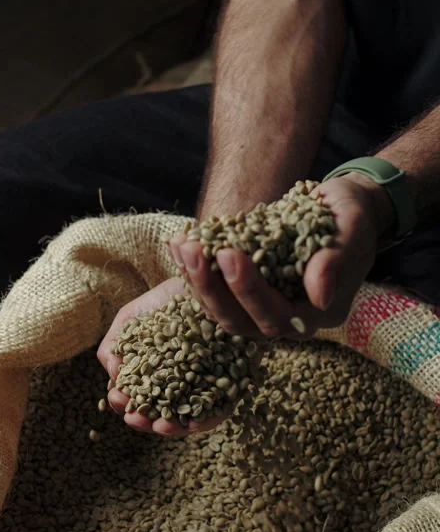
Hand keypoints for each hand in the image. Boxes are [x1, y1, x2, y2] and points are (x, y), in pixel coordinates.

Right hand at [97, 277, 226, 435]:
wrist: (208, 278)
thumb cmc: (167, 299)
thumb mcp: (132, 318)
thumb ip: (115, 345)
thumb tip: (112, 375)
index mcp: (155, 373)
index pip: (138, 396)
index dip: (126, 402)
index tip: (118, 399)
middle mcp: (180, 383)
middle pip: (161, 412)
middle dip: (145, 420)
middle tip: (135, 419)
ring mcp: (205, 385)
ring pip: (188, 416)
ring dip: (172, 427)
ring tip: (159, 427)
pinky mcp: (232, 384)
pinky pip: (220, 409)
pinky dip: (205, 419)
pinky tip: (192, 422)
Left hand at [169, 173, 393, 337]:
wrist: (341, 210)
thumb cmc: (351, 217)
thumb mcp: (352, 230)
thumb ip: (337, 261)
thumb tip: (318, 294)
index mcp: (317, 314)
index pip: (275, 315)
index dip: (248, 289)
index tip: (228, 253)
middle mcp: (287, 321)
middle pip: (239, 322)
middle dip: (211, 287)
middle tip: (193, 249)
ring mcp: (262, 310)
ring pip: (220, 311)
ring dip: (195, 280)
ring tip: (182, 245)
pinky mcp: (244, 294)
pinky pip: (213, 292)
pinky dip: (193, 270)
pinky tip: (179, 243)